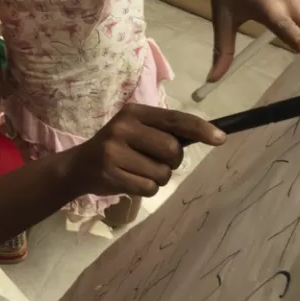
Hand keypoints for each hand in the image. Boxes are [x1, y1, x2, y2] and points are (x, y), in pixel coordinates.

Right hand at [71, 105, 224, 196]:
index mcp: (134, 112)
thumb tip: (209, 135)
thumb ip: (164, 131)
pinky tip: (130, 180)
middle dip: (172, 161)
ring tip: (138, 171)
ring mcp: (115, 150)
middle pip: (172, 149)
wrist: (79, 166)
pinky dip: (146, 189)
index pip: (174, 119)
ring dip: (158, 178)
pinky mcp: (111, 173)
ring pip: (162, 172)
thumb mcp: (135, 129)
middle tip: (156, 161)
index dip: (200, 129)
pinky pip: (148, 188)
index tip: (220, 139)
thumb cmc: (116, 147)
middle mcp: (124, 127)